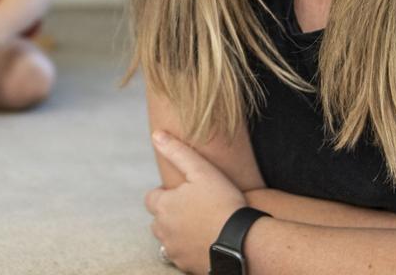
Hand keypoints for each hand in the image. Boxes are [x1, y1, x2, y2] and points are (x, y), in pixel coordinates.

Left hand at [145, 131, 247, 273]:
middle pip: (159, 220)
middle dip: (171, 214)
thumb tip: (157, 134)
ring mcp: (174, 250)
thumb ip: (177, 152)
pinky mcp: (186, 266)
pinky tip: (207, 240)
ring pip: (169, 239)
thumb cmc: (224, 203)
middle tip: (196, 208)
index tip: (187, 194)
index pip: (152, 198)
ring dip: (179, 232)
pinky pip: (182, 255)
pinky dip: (190, 249)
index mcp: (164, 206)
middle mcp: (163, 230)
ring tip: (203, 225)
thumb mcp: (202, 171)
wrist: (243, 242)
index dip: (167, 194)